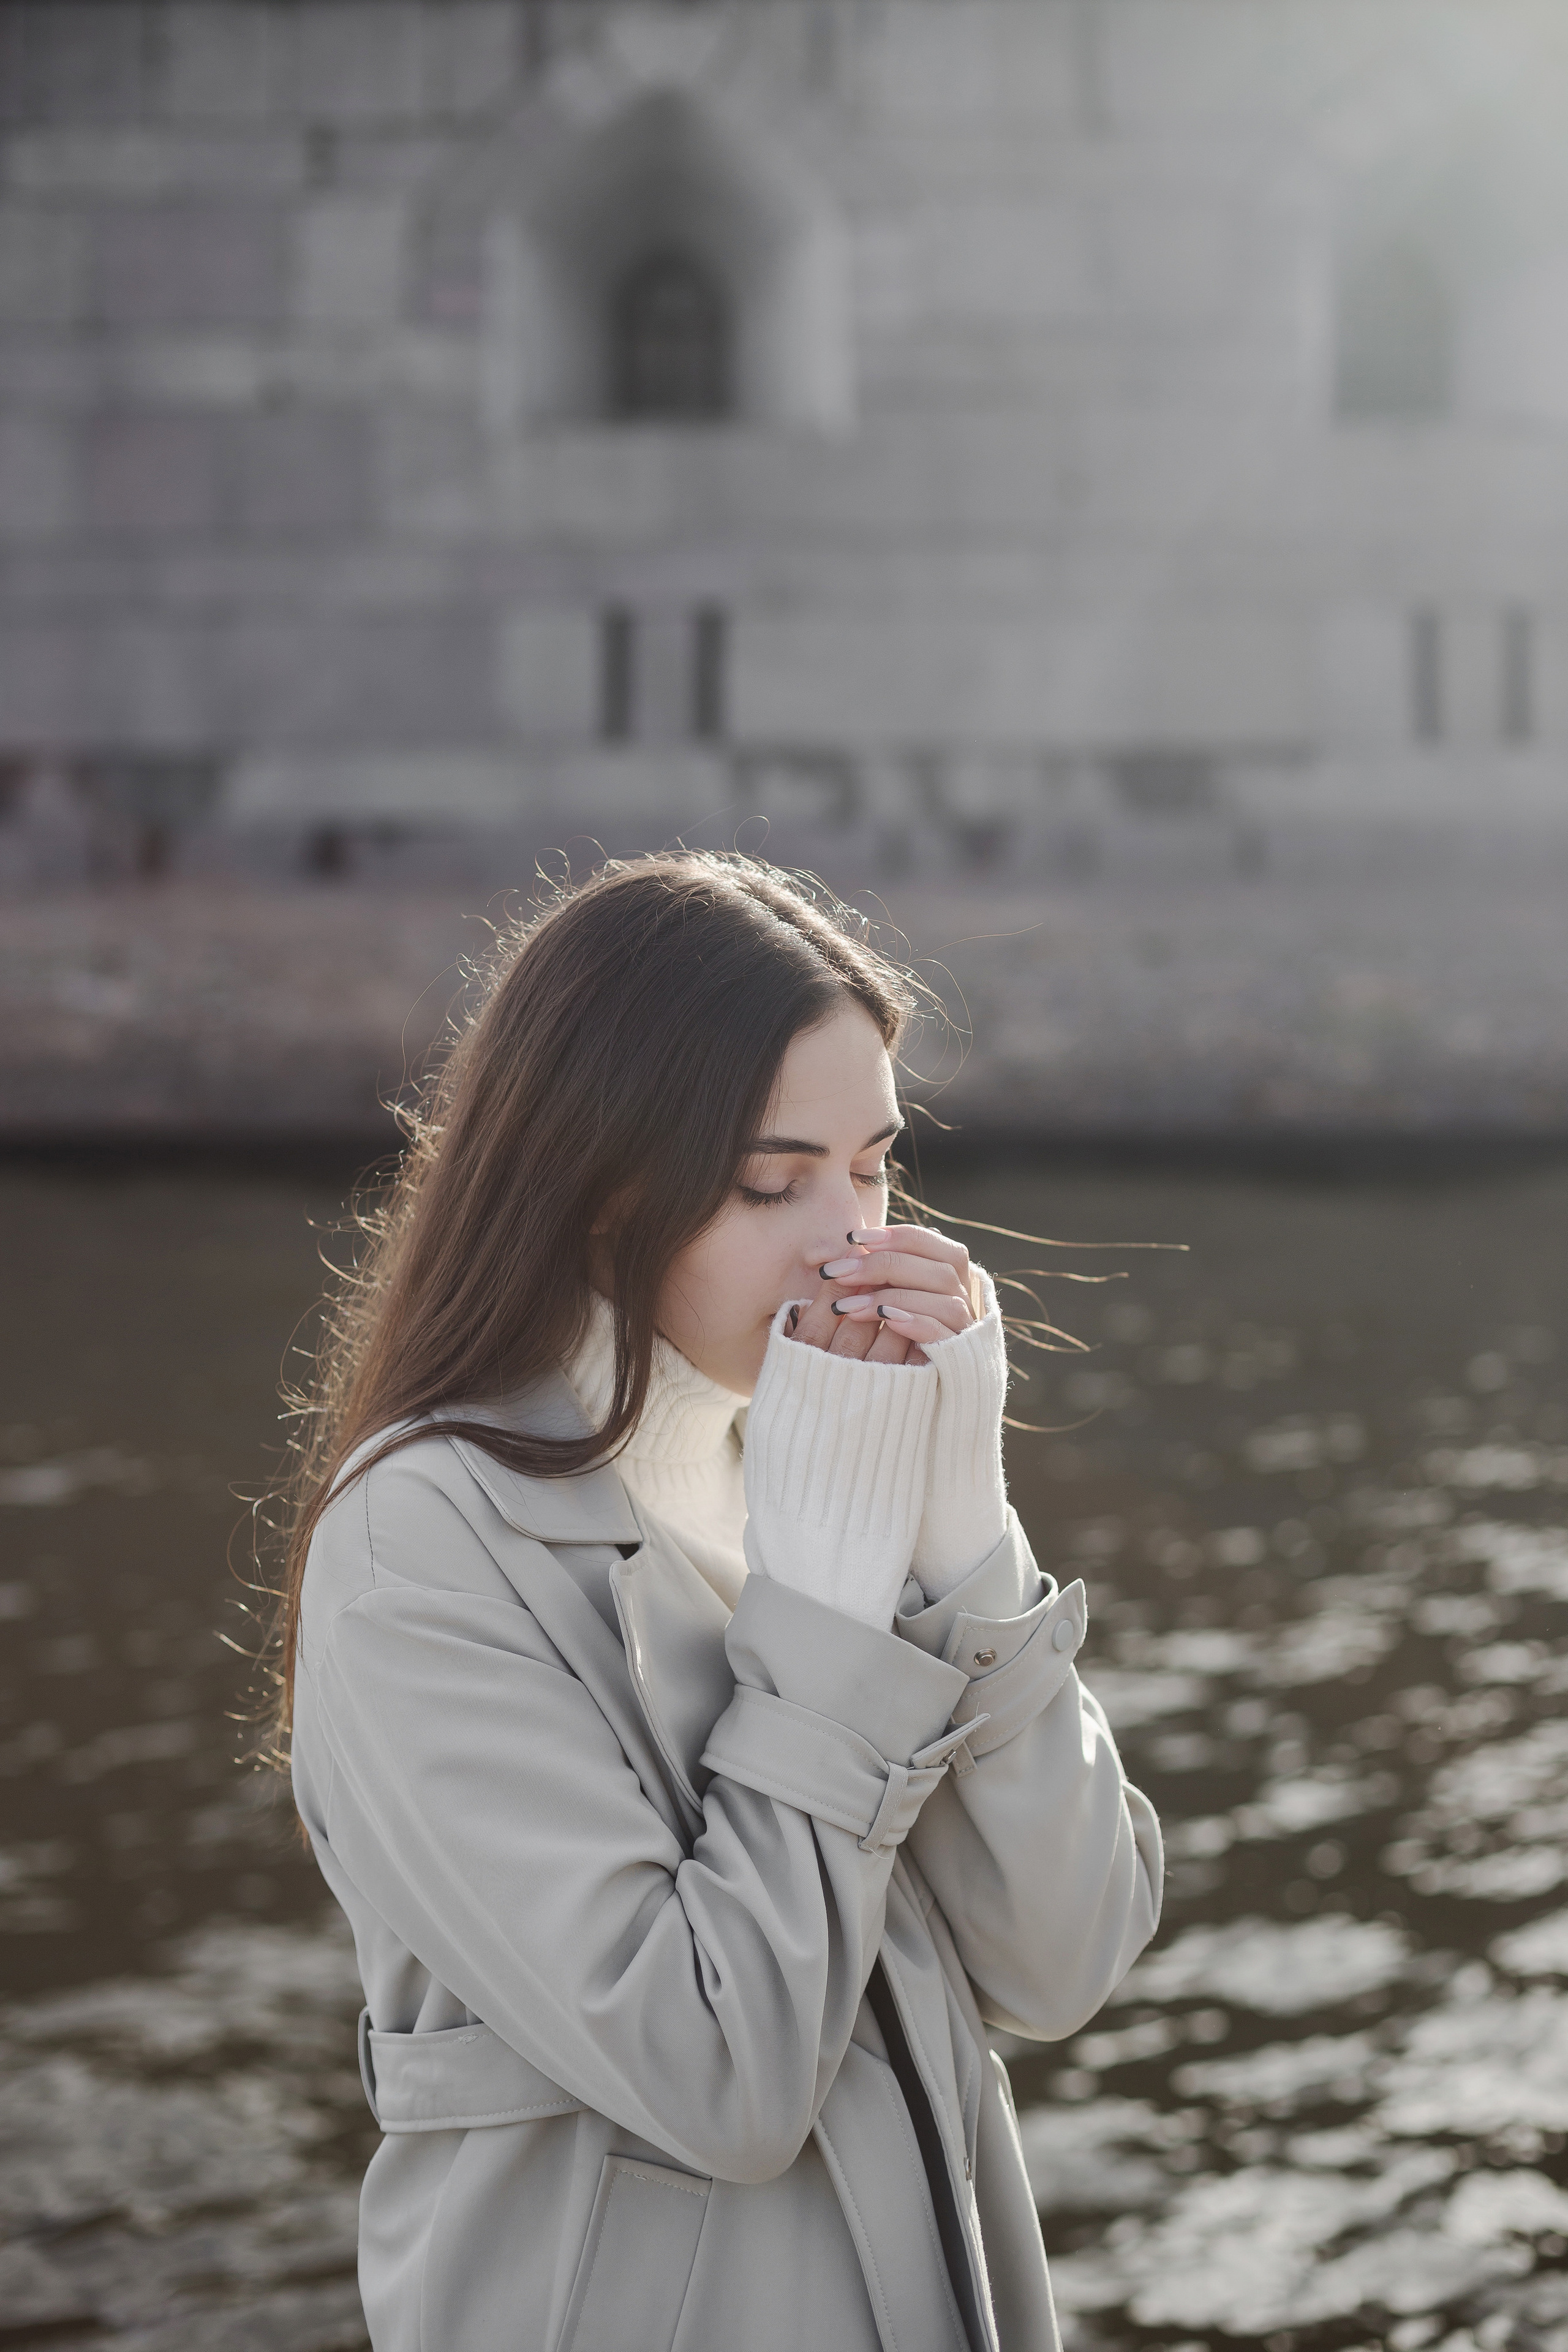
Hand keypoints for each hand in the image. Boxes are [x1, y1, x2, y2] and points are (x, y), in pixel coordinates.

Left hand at [787, 1226, 975, 1365]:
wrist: (897, 1407)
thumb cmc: (880, 1346)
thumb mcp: (877, 1303)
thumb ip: (877, 1275)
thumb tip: (852, 1248)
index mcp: (943, 1276)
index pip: (928, 1242)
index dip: (894, 1236)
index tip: (854, 1239)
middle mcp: (961, 1298)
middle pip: (937, 1267)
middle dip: (884, 1264)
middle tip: (838, 1272)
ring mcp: (963, 1328)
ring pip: (942, 1297)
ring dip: (893, 1295)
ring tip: (848, 1306)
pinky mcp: (958, 1357)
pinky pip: (943, 1332)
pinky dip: (915, 1321)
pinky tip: (885, 1320)